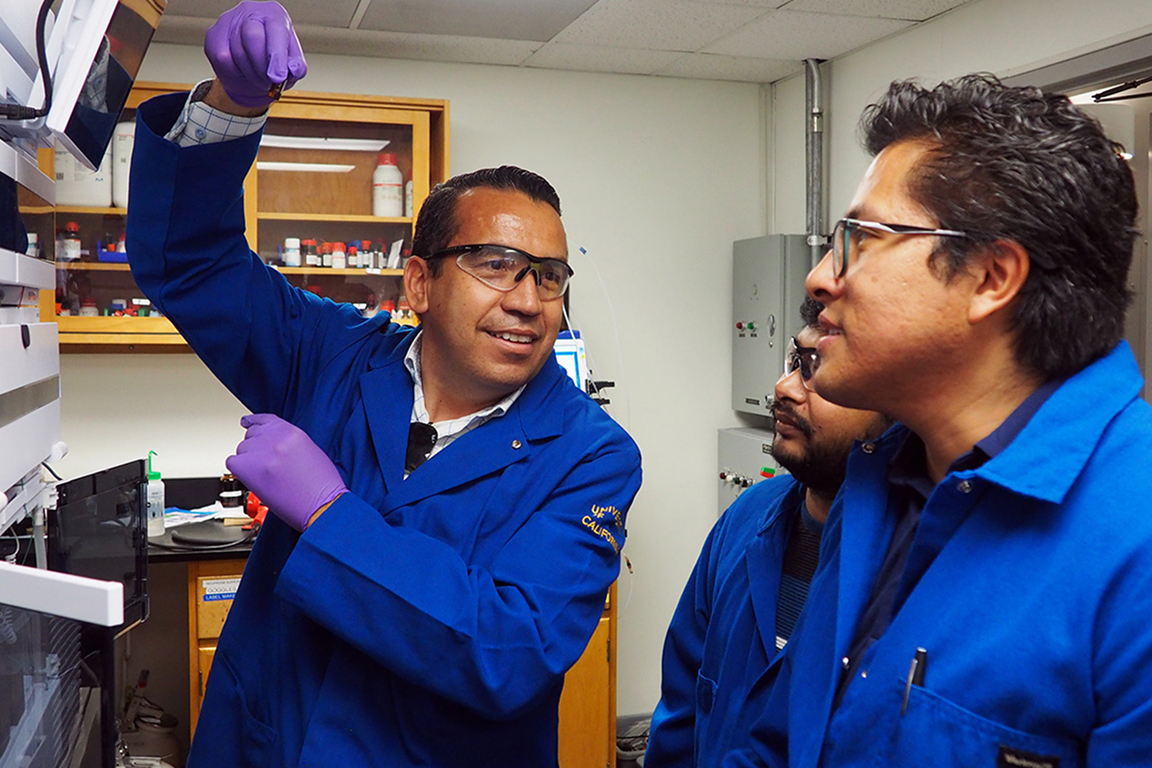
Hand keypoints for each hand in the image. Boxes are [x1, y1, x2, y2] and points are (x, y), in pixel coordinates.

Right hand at [204, 1, 306, 109]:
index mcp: (274, 14)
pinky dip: (236, 73)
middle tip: (269, 81)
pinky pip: (223, 60)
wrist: (252, 65)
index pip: (275, 30)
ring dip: (251, 74)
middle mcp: (250, 11)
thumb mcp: (292, 64)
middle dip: (262, 66)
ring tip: (260, 78)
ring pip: (237, 52)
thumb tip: (293, 69)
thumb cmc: (275, 59)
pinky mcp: (214, 35)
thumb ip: (297, 67)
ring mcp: (229, 21)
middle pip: (253, 37)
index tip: (278, 76)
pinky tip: (244, 72)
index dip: (276, 55)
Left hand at [225, 414, 346, 531]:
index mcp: (291, 432)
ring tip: (264, 476)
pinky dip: (239, 472)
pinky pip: (232, 463)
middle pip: (251, 435)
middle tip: (264, 464)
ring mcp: (260, 452)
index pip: (265, 419)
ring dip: (249, 462)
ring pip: (241, 450)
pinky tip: (251, 479)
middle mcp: (274, 437)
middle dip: (255, 448)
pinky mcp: (249, 468)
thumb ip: (290, 444)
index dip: (253, 422)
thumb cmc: (322, 486)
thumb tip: (276, 447)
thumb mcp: (311, 453)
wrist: (322, 504)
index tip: (246, 423)